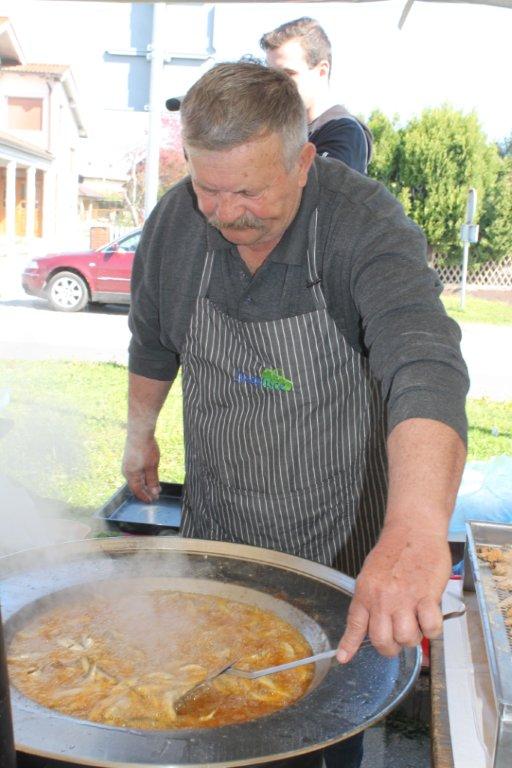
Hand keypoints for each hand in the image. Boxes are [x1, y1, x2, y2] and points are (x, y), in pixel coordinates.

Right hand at [122, 434, 160, 502]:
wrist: (139, 432)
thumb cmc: (145, 450)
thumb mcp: (152, 467)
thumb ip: (152, 481)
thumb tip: (154, 492)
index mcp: (131, 475)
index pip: (137, 491)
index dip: (145, 496)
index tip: (153, 501)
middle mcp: (126, 471)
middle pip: (136, 485)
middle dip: (146, 491)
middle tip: (155, 495)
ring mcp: (127, 464)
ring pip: (136, 478)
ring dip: (145, 483)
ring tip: (154, 486)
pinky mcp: (130, 458)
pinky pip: (136, 471)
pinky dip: (143, 475)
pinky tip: (149, 474)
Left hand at [337, 524, 451, 662]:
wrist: (413, 528)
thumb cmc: (394, 550)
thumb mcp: (371, 573)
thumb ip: (369, 598)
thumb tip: (370, 620)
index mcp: (365, 592)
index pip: (354, 625)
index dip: (349, 645)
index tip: (344, 659)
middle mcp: (382, 598)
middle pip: (382, 641)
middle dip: (391, 648)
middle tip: (398, 639)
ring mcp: (404, 598)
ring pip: (406, 638)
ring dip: (413, 639)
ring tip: (416, 624)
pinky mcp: (426, 595)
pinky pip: (430, 628)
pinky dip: (432, 629)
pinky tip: (431, 617)